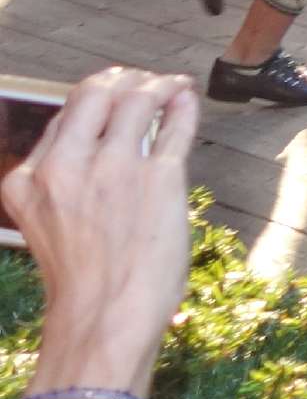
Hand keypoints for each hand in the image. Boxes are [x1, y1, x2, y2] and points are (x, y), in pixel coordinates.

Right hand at [3, 69, 200, 381]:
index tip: (114, 94)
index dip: (93, 99)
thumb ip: (63, 181)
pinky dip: (183, 104)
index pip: (62, 117)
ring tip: (172, 87)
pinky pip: (175, 123)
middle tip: (143, 81)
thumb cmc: (83, 280)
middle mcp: (65, 165)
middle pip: (95, 93)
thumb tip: (100, 142)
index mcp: (29, 179)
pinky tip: (186, 98)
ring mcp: (113, 168)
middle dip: (123, 78)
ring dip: (158, 86)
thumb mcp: (49, 223)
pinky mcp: (158, 177)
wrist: (103, 320)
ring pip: (138, 99)